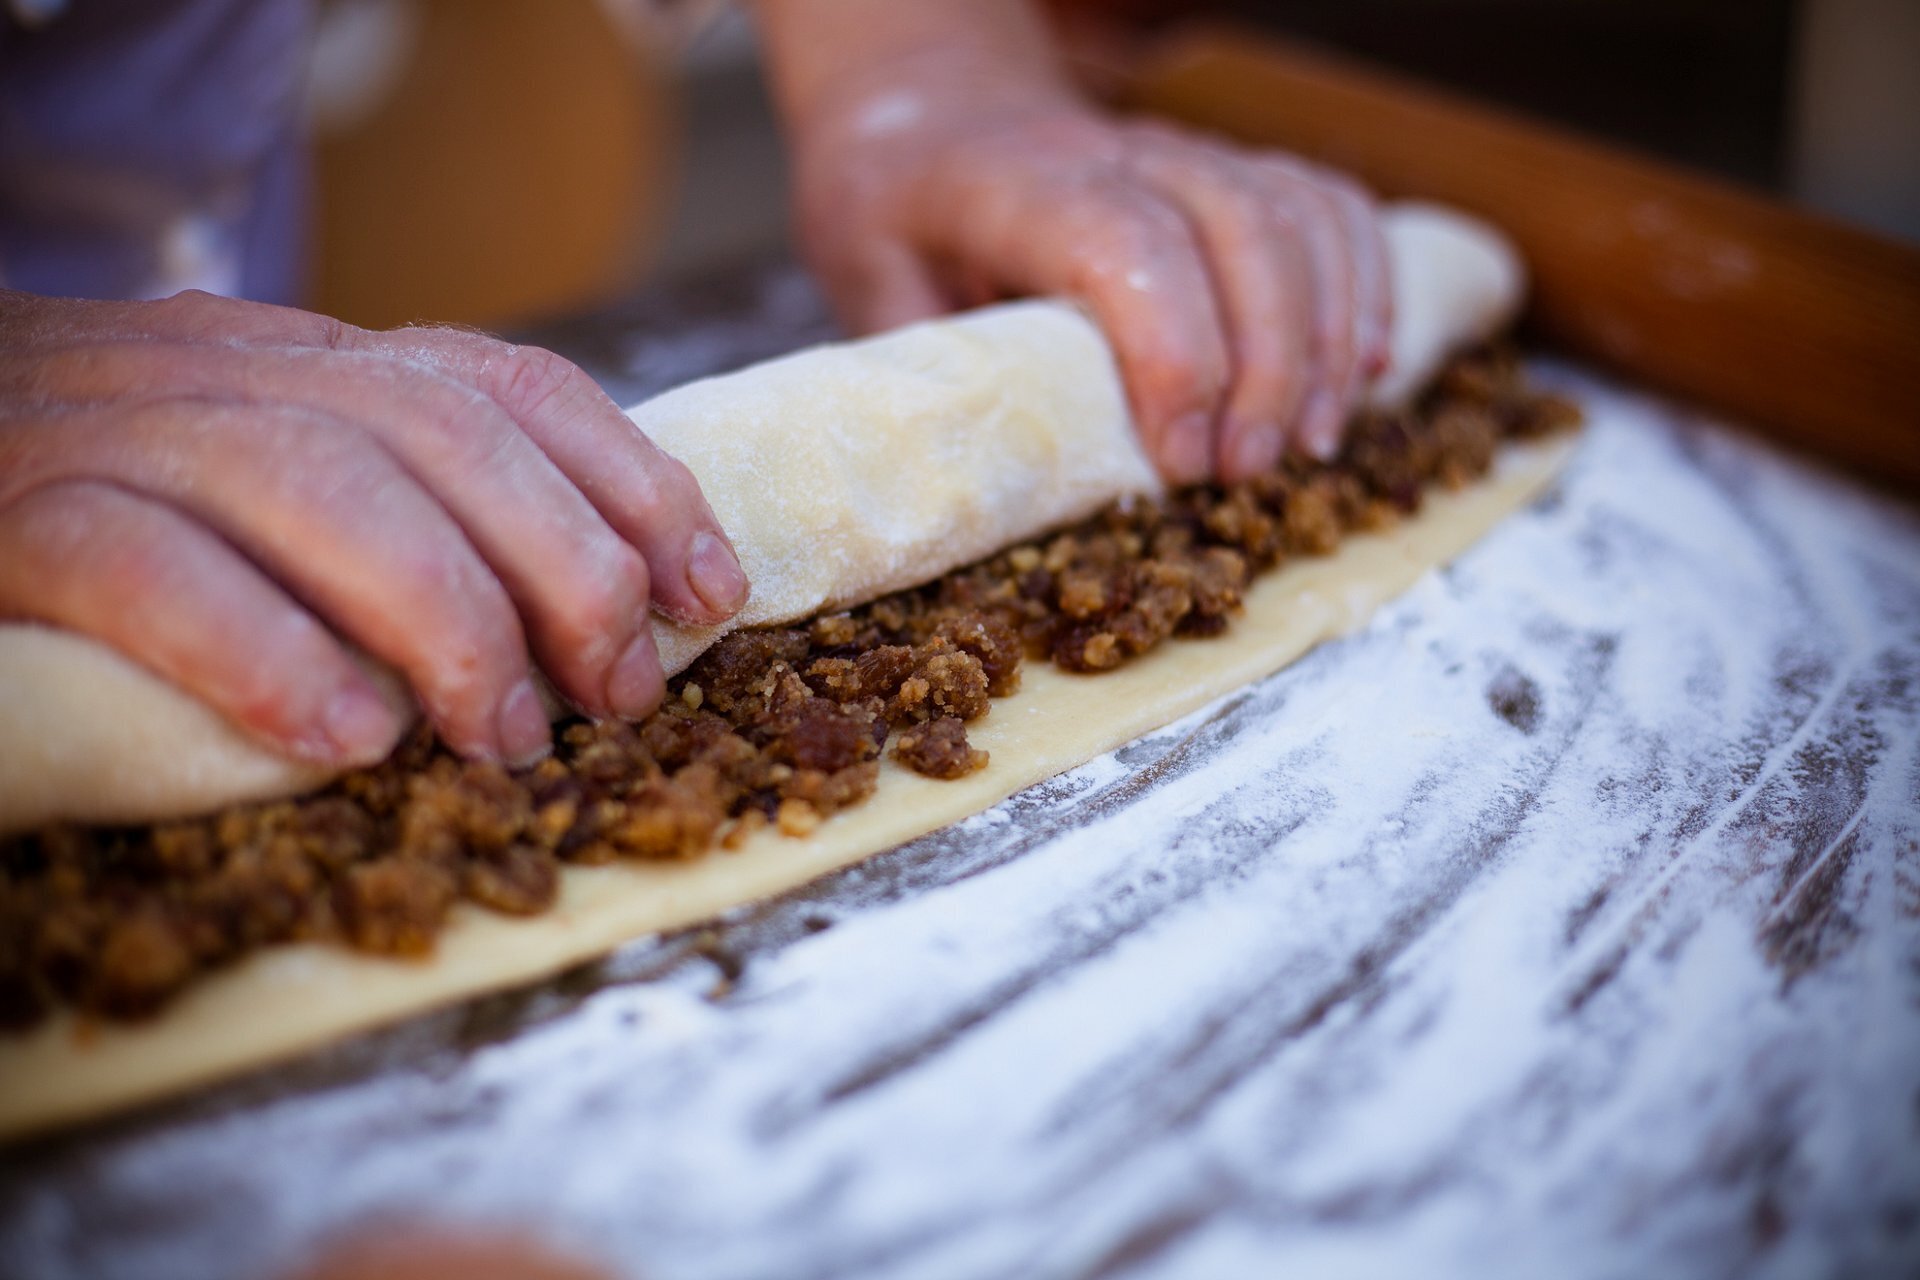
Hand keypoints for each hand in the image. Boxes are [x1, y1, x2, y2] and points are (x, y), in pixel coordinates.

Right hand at [0, 289, 748, 767]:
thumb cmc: (104, 500)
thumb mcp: (270, 476)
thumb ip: (399, 507)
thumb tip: (585, 610)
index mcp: (306, 359)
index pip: (508, 385)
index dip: (632, 482)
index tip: (708, 590)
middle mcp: (226, 368)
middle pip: (441, 432)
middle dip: (565, 565)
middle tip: (616, 693)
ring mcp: (115, 428)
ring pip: (319, 481)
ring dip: (444, 616)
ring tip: (502, 735)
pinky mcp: (14, 516)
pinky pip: (147, 564)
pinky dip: (262, 650)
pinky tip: (340, 738)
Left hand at [788, 94, 1391, 481]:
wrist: (933, 117)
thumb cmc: (897, 213)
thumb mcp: (868, 286)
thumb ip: (925, 373)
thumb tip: (971, 488)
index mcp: (1015, 185)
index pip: (1126, 243)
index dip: (1174, 354)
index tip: (1184, 461)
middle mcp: (1118, 152)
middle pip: (1239, 225)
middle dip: (1267, 365)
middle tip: (1250, 474)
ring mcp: (1185, 154)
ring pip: (1299, 215)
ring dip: (1327, 338)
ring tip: (1313, 445)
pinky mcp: (1232, 171)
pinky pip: (1330, 208)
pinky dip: (1366, 289)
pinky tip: (1367, 372)